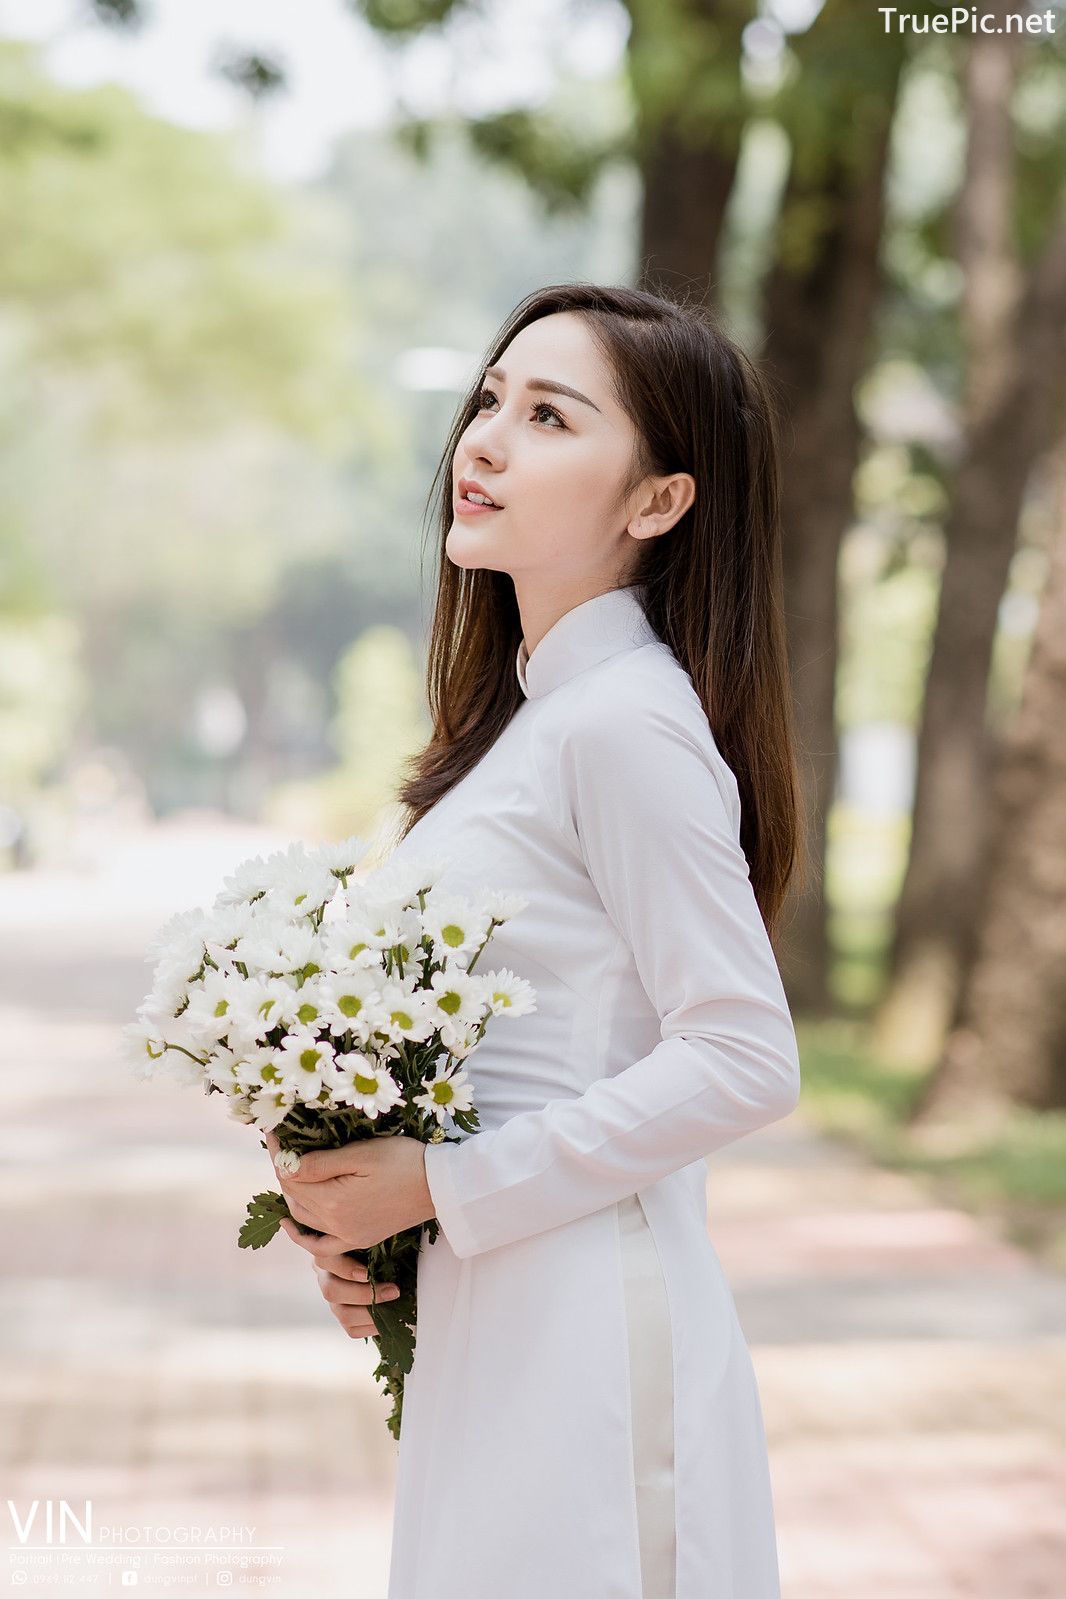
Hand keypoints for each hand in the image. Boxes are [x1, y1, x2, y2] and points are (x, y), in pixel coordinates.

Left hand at [263, 1128, 435, 1250]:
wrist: (439, 1187)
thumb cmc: (403, 1161)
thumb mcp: (360, 1154)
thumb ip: (320, 1163)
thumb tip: (284, 1165)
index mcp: (333, 1200)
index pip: (292, 1177)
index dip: (279, 1154)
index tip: (272, 1133)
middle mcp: (336, 1224)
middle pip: (294, 1197)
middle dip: (284, 1171)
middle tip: (281, 1146)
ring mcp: (347, 1235)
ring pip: (304, 1218)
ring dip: (292, 1195)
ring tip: (290, 1172)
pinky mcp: (359, 1238)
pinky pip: (322, 1247)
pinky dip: (303, 1237)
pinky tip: (292, 1224)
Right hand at [300, 1231, 402, 1340]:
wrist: (389, 1262)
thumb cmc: (382, 1242)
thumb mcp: (377, 1234)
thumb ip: (378, 1235)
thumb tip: (396, 1233)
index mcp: (330, 1251)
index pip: (324, 1259)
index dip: (344, 1269)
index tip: (368, 1273)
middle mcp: (326, 1275)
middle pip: (331, 1291)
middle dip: (364, 1294)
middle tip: (393, 1291)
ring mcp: (334, 1298)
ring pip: (342, 1313)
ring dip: (371, 1312)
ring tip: (394, 1305)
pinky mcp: (343, 1315)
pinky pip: (352, 1329)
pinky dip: (371, 1326)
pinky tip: (387, 1318)